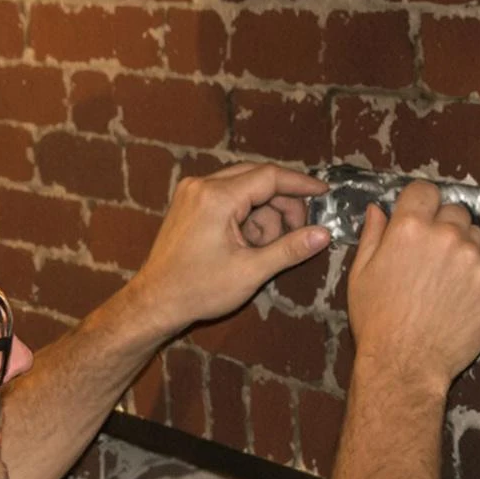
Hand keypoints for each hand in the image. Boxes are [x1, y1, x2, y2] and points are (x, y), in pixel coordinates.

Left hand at [129, 161, 328, 333]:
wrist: (155, 301)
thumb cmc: (198, 290)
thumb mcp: (251, 272)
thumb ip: (290, 249)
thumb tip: (324, 234)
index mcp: (217, 197)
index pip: (270, 176)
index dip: (301, 184)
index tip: (324, 192)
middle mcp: (202, 185)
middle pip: (259, 179)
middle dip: (283, 205)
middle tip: (297, 233)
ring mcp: (193, 191)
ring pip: (245, 188)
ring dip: (263, 214)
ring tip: (262, 249)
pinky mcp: (190, 201)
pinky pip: (229, 196)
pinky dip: (245, 216)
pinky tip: (247, 244)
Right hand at [344, 181, 479, 393]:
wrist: (405, 365)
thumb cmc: (377, 320)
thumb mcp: (360, 274)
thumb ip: (372, 235)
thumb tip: (378, 210)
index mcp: (410, 227)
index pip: (426, 190)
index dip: (422, 203)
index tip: (420, 217)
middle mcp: (446, 237)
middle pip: (457, 212)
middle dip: (446, 227)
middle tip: (432, 257)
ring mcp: (475, 262)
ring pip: (477, 241)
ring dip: (465, 253)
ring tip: (445, 283)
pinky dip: (478, 282)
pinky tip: (459, 302)